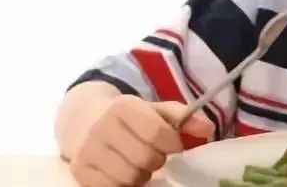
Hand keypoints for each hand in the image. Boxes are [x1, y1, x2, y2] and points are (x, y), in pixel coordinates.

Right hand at [69, 95, 212, 185]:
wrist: (85, 120)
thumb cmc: (130, 117)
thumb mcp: (156, 110)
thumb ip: (184, 118)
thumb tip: (207, 131)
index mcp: (124, 107)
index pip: (157, 133)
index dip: (172, 143)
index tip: (174, 145)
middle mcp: (102, 127)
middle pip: (145, 158)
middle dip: (157, 160)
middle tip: (154, 155)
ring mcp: (87, 150)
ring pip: (129, 177)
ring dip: (141, 175)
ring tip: (138, 164)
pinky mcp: (78, 170)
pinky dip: (123, 185)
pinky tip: (123, 172)